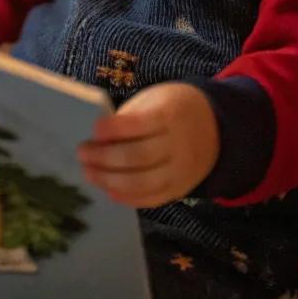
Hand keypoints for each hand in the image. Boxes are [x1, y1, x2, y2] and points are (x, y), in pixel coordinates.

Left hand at [77, 82, 219, 207]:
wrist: (216, 128)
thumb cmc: (172, 108)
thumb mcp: (155, 99)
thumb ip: (130, 117)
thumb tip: (97, 139)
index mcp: (171, 115)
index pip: (140, 124)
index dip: (114, 129)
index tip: (94, 130)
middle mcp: (179, 145)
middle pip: (138, 157)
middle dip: (105, 158)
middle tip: (82, 153)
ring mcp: (181, 171)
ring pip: (144, 183)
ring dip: (111, 180)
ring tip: (89, 173)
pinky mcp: (180, 189)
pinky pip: (153, 199)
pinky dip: (129, 197)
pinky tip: (109, 190)